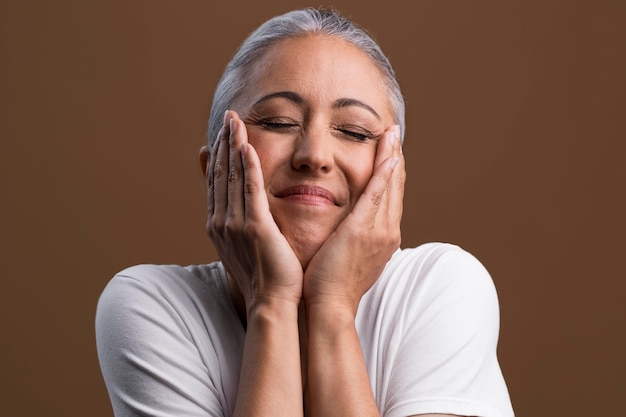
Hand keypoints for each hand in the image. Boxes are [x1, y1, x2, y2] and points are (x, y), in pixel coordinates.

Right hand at [204, 110, 303, 313]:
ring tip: (235, 120)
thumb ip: (242, 222)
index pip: (216, 181)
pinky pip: (250, 190)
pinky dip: (247, 166)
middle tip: (228, 116)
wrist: (271, 304)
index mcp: (217, 226)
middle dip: (223, 142)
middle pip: (220, 173)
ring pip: (232, 176)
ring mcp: (235, 225)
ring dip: (232, 145)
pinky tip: (246, 145)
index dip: (218, 154)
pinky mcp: (255, 227)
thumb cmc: (264, 277)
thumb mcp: (246, 247)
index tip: (223, 132)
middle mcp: (220, 222)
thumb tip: (240, 209)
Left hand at [302, 125, 404, 314]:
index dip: (391, 173)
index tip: (390, 152)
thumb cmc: (332, 284)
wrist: (329, 307)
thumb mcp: (349, 257)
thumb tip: (350, 230)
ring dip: (391, 157)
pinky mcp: (363, 230)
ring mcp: (378, 231)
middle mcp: (387, 231)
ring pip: (389, 186)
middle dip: (395, 158)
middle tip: (394, 133)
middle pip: (395, 187)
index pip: (389, 197)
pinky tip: (389, 154)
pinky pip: (377, 195)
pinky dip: (384, 173)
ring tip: (391, 134)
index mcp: (383, 237)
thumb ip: (354, 239)